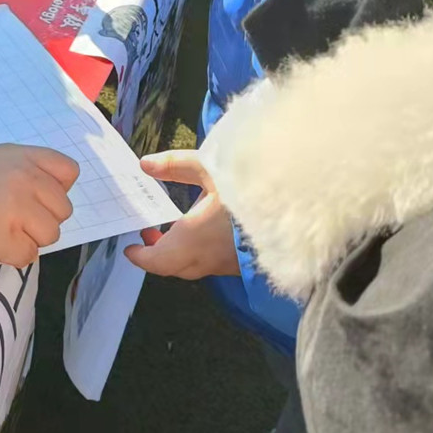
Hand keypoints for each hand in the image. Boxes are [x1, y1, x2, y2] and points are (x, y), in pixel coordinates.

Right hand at [0, 145, 79, 265]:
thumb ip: (27, 169)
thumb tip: (54, 195)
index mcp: (23, 157)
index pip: (69, 172)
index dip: (56, 189)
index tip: (35, 196)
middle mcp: (25, 179)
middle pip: (63, 210)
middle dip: (42, 218)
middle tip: (12, 218)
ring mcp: (17, 210)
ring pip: (51, 235)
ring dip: (30, 238)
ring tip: (1, 230)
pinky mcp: (6, 239)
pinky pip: (29, 256)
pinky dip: (13, 255)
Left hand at [123, 152, 239, 277]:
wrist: (300, 208)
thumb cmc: (251, 188)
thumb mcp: (210, 167)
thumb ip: (176, 166)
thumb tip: (144, 165)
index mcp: (193, 239)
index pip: (159, 261)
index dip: (142, 257)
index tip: (131, 248)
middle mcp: (208, 258)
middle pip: (175, 268)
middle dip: (158, 255)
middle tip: (148, 235)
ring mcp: (230, 264)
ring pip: (195, 268)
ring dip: (179, 255)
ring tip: (171, 231)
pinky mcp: (247, 262)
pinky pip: (214, 264)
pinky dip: (200, 253)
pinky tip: (202, 233)